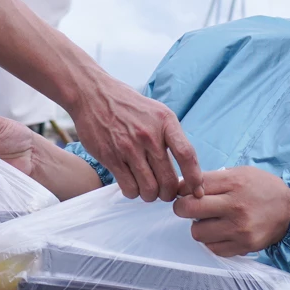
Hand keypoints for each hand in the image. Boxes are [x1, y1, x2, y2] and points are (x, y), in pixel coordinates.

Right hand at [70, 79, 201, 201]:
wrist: (92, 94)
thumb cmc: (128, 106)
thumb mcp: (156, 112)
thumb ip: (171, 136)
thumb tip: (188, 167)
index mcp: (165, 121)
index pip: (187, 155)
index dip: (195, 178)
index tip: (197, 190)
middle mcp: (149, 135)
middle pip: (169, 180)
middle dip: (169, 193)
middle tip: (165, 192)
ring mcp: (128, 147)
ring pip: (149, 189)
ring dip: (151, 195)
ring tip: (148, 189)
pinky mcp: (111, 157)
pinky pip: (129, 188)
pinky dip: (133, 192)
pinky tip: (132, 184)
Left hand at [172, 167, 289, 256]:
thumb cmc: (263, 189)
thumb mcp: (241, 173)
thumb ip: (214, 179)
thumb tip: (184, 187)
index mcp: (234, 182)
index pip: (193, 185)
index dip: (183, 189)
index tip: (186, 193)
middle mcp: (235, 206)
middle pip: (188, 209)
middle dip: (182, 208)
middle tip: (188, 208)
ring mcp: (239, 229)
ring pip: (197, 232)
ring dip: (199, 227)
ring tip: (211, 221)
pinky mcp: (243, 246)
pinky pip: (212, 248)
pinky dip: (212, 241)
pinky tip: (221, 232)